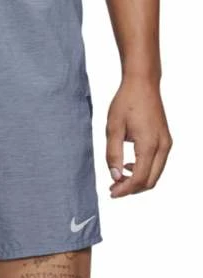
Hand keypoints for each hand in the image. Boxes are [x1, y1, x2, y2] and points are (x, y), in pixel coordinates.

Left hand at [106, 75, 171, 197]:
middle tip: (113, 189)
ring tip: (118, 179)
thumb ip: (113, 154)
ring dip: (138, 181)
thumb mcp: (112, 128)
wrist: (142, 84)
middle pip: (151, 181)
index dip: (125, 189)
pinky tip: (128, 166)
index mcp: (149, 144)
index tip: (111, 192)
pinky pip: (157, 164)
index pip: (140, 178)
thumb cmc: (126, 103)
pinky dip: (144, 171)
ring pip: (155, 174)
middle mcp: (162, 146)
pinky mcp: (165, 140)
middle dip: (132, 189)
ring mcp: (166, 143)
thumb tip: (115, 176)